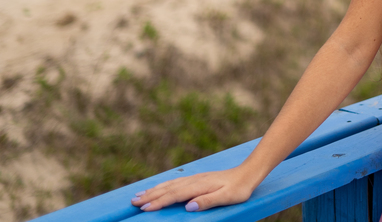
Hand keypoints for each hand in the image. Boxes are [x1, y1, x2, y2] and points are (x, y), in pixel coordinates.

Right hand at [130, 166, 256, 212]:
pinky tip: (159, 187)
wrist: (247, 173)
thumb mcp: (227, 197)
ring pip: (170, 184)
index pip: (175, 195)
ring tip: (139, 194)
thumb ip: (207, 201)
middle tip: (133, 201)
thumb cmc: (239, 188)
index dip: (159, 201)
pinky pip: (176, 182)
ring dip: (154, 189)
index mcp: (199, 186)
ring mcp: (195, 178)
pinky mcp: (197, 179)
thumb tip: (188, 206)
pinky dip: (164, 185)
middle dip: (150, 195)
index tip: (145, 208)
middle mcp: (194, 180)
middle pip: (168, 188)